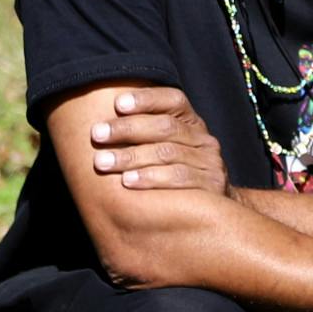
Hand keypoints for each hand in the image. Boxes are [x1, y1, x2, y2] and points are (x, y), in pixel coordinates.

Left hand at [90, 87, 228, 197]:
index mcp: (191, 122)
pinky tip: (128, 181)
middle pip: (166, 126)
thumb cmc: (175, 175)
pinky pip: (180, 178)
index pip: (172, 100)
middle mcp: (203, 139)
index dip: (146, 99)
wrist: (215, 212)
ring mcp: (210, 161)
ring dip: (132, 156)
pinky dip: (152, 178)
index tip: (117, 104)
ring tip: (102, 162)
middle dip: (127, 129)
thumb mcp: (164, 149)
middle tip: (97, 135)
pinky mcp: (212, 185)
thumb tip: (97, 124)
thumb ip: (142, 134)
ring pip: (168, 152)